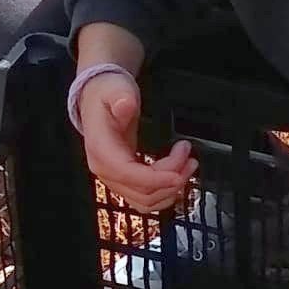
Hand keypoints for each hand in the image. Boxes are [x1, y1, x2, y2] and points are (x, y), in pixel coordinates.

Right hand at [74, 69, 195, 211]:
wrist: (99, 100)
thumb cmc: (107, 95)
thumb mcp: (115, 89)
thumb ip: (121, 98)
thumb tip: (125, 106)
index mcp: (101, 150)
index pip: (128, 174)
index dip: (155, 179)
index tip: (178, 174)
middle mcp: (106, 170)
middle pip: (142, 191)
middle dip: (172, 177)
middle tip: (189, 156)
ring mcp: (115, 178)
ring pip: (146, 200)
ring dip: (171, 188)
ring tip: (188, 165)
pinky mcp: (125, 181)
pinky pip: (145, 198)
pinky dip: (164, 192)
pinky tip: (177, 176)